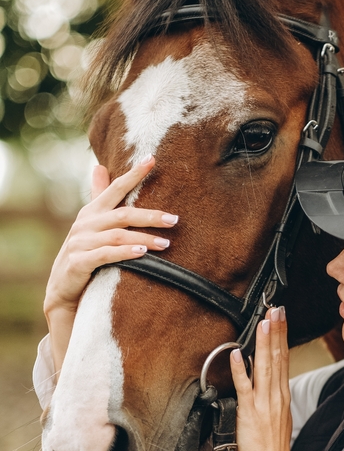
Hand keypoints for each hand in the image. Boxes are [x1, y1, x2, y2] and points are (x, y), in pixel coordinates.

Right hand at [44, 154, 178, 371]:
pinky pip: (105, 255)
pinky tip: (143, 254)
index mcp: (92, 212)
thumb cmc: (84, 255)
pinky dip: (125, 253)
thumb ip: (100, 198)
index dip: (133, 173)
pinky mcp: (78, 263)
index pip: (115, 188)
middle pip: (122, 214)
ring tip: (166, 242)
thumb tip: (100, 167)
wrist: (63, 291)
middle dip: (150, 215)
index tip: (152, 159)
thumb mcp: (93, 226)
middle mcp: (85, 224)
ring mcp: (80, 243)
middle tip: (175, 218)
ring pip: (117, 235)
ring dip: (144, 238)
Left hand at [229, 306, 293, 450]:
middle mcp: (275, 397)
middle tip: (276, 309)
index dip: (281, 337)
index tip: (280, 319)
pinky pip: (245, 386)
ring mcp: (263, 403)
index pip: (283, 360)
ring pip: (265, 366)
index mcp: (281, 398)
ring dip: (264, 342)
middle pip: (277, 357)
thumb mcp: (276, 423)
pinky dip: (241, 368)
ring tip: (265, 321)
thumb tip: (266, 387)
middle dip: (276, 331)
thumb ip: (271, 402)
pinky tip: (239, 353)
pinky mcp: (249, 413)